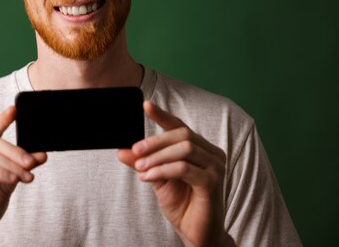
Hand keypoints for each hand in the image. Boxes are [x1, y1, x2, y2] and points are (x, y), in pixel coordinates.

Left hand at [118, 102, 234, 246]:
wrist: (196, 234)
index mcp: (201, 149)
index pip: (181, 126)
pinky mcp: (213, 183)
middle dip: (155, 141)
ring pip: (183, 149)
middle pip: (183, 134)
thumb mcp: (157, 179)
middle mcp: (212, 154)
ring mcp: (216, 168)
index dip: (163, 115)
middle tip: (135, 150)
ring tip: (140, 168)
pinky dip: (162, 169)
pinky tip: (148, 176)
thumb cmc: (182, 205)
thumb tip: (122, 150)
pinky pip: (184, 168)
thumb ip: (143, 163)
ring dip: (157, 156)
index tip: (145, 105)